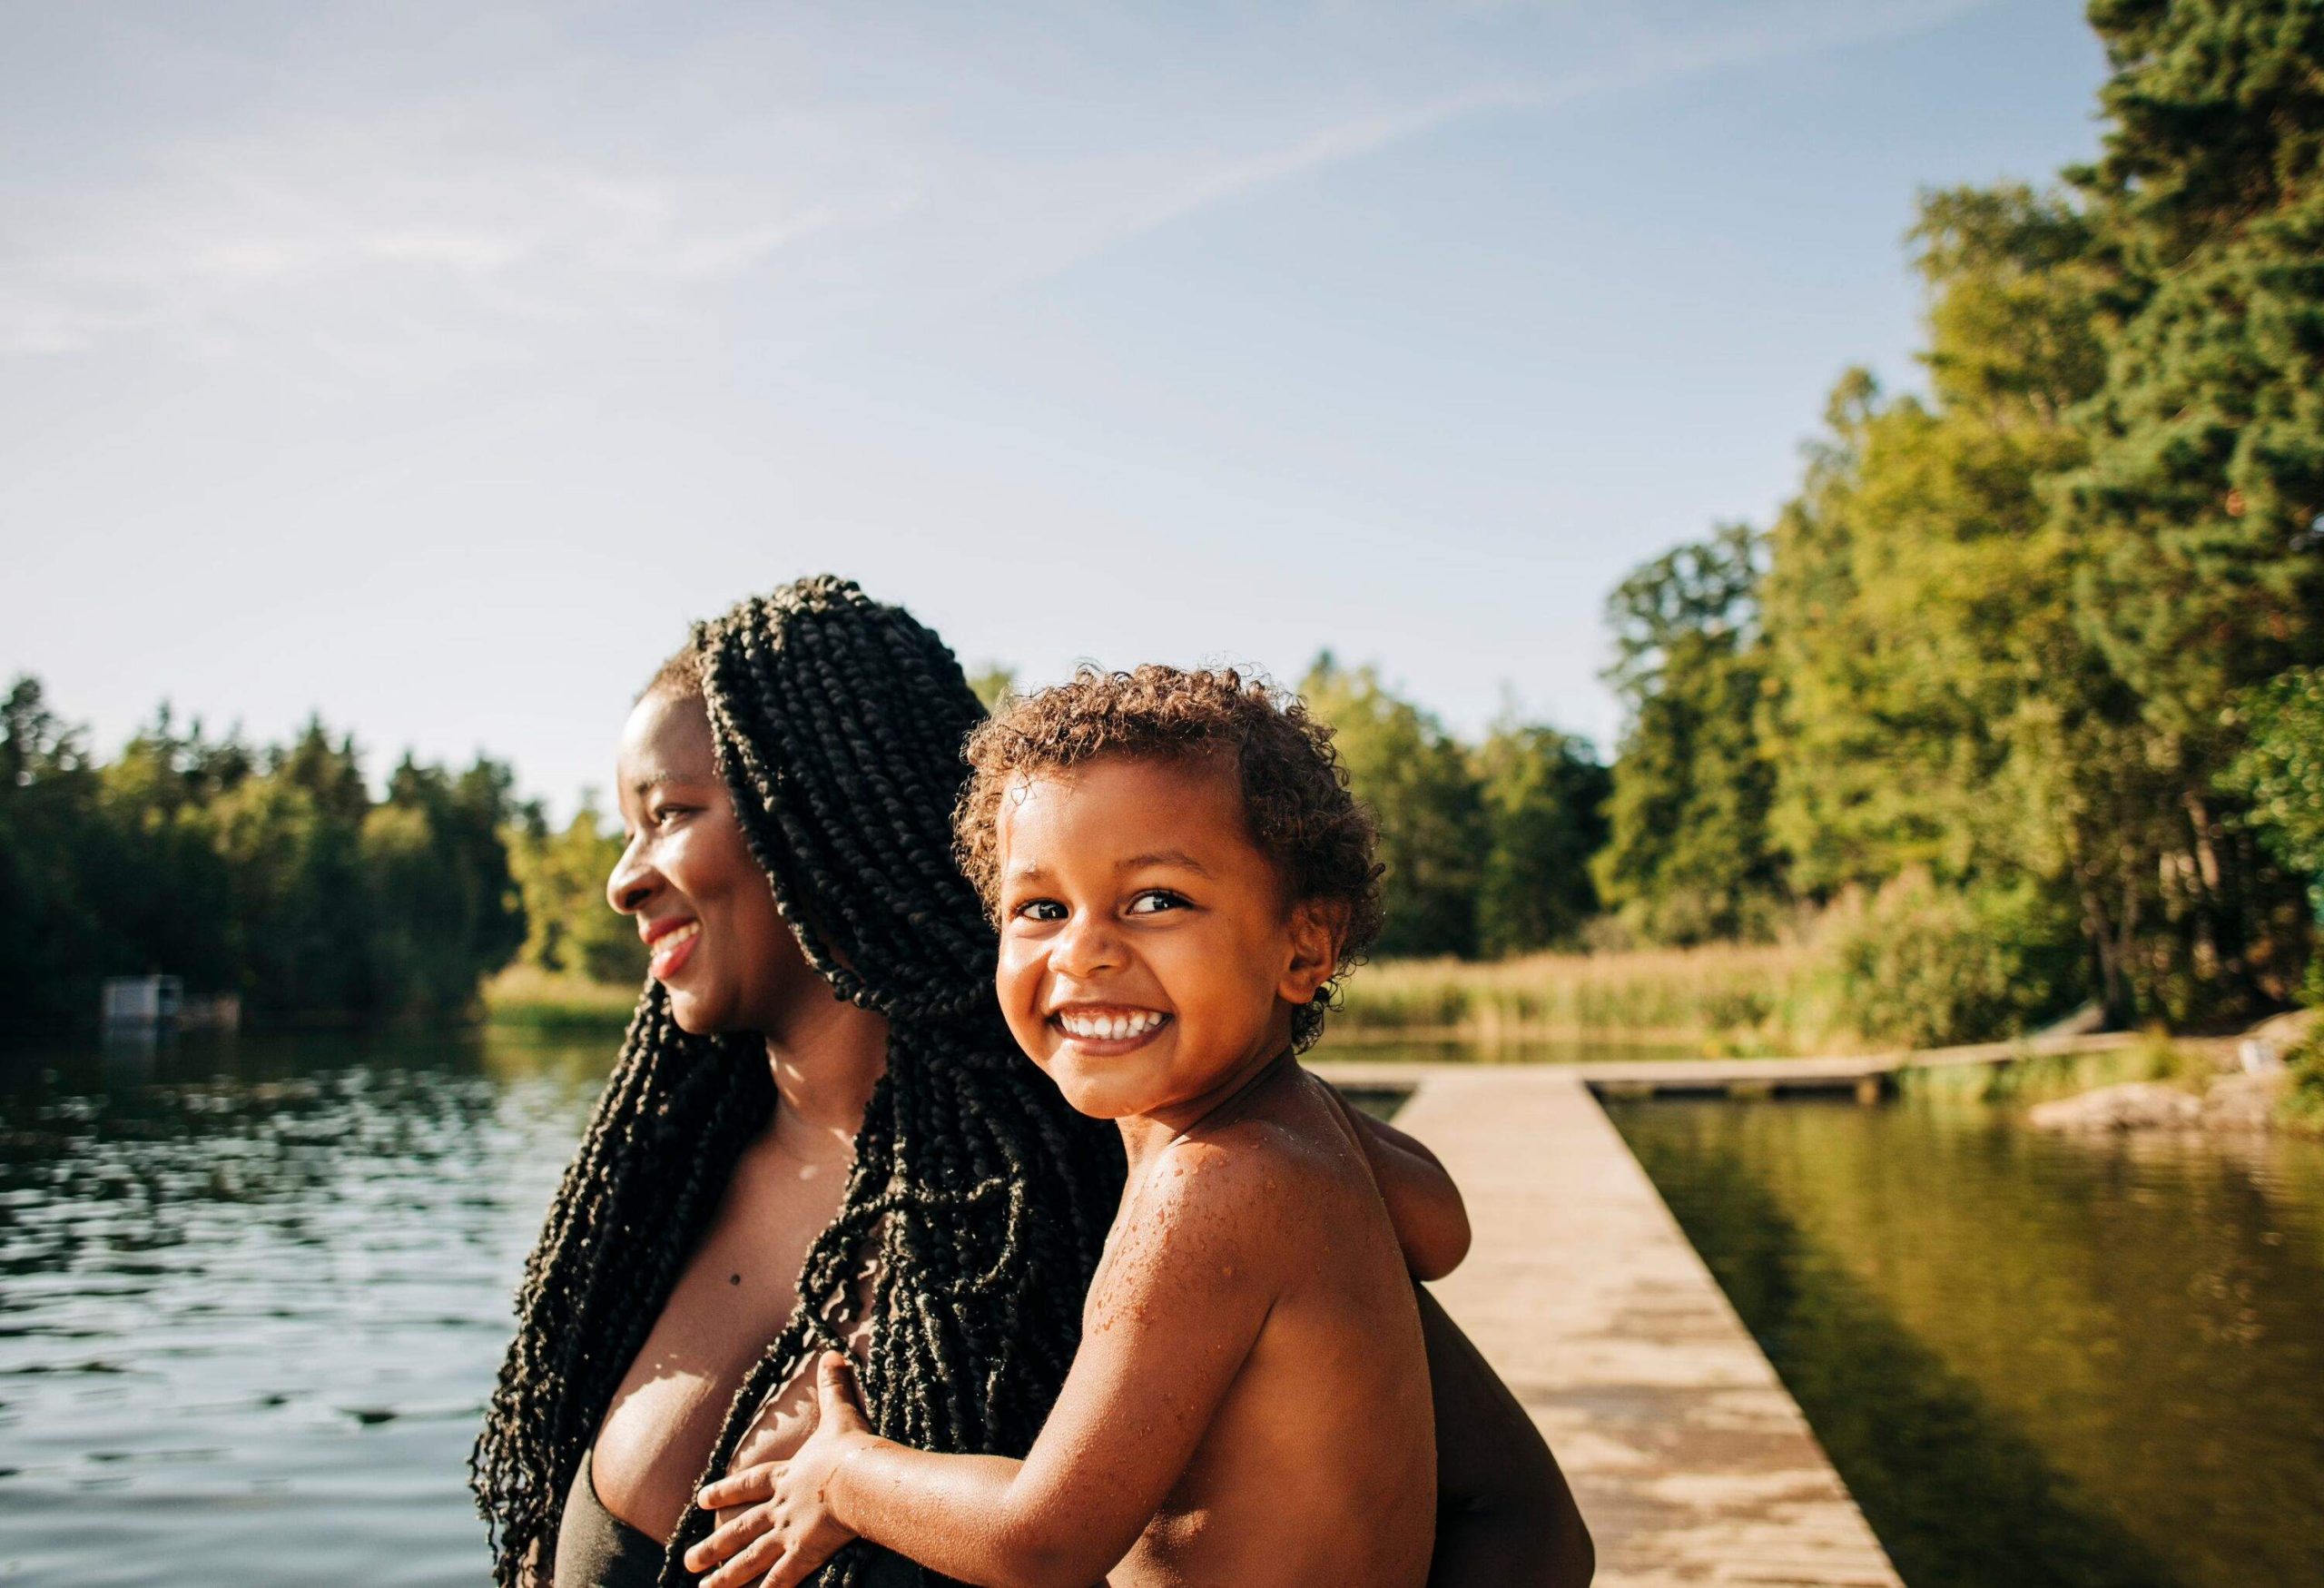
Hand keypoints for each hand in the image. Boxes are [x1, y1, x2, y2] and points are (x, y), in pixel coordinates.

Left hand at [687, 1353, 875, 1587]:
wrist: (859, 1478)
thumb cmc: (851, 1446)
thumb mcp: (841, 1412)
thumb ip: (833, 1386)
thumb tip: (831, 1353)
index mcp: (787, 1476)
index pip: (750, 1484)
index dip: (726, 1491)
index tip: (700, 1499)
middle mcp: (781, 1508)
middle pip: (742, 1529)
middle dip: (714, 1545)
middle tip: (688, 1560)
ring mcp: (789, 1533)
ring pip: (751, 1559)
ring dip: (726, 1576)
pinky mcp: (804, 1554)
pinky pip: (781, 1579)